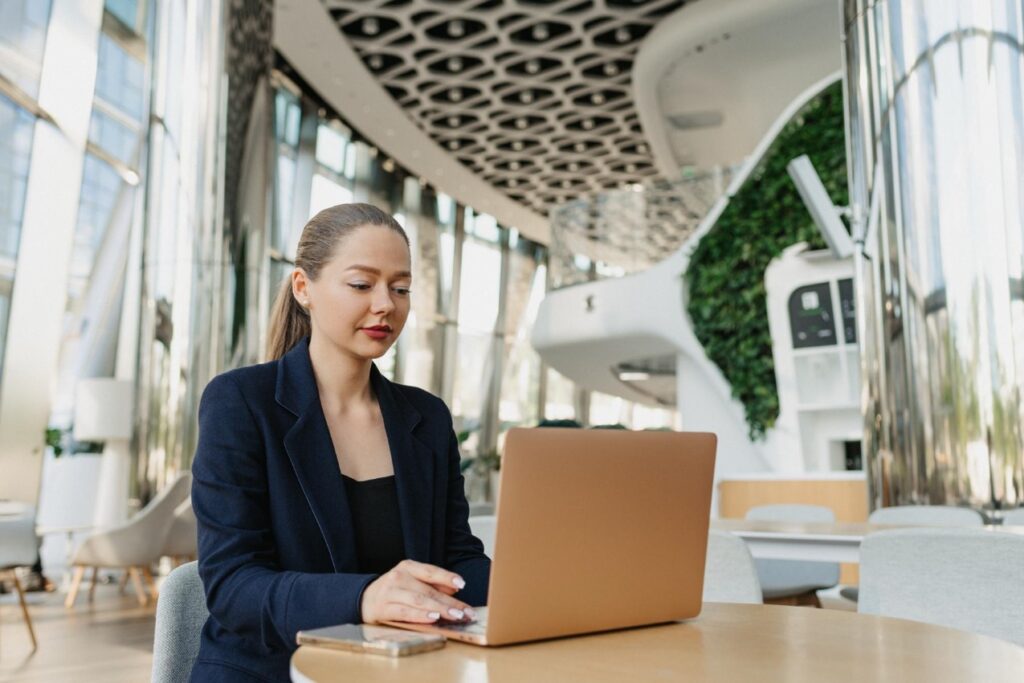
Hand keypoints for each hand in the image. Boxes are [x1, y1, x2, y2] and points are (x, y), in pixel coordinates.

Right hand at [360, 559, 476, 624]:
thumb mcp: (411, 581)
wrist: (363, 600)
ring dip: (440, 609)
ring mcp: (390, 592)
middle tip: (466, 612)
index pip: (430, 571)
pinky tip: (434, 618)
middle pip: (428, 590)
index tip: (462, 584)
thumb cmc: (394, 590)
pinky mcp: (384, 608)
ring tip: (455, 616)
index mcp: (408, 567)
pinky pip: (406, 612)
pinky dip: (421, 616)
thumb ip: (432, 584)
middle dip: (450, 602)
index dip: (447, 577)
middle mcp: (399, 576)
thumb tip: (454, 588)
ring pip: (419, 600)